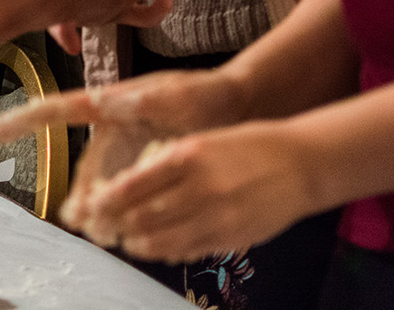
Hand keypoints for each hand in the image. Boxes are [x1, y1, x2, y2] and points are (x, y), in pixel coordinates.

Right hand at [0, 69, 277, 258]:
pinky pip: (122, 194)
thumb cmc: (204, 94)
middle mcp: (111, 129)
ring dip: (96, 210)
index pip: (57, 110)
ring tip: (100, 232)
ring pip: (100, 186)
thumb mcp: (175, 94)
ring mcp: (126, 150)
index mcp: (109, 103)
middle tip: (76, 218)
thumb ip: (143, 100)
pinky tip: (126, 230)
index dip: (22, 120)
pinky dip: (120, 212)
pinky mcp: (142, 167)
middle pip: (82, 166)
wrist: (238, 108)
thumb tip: (104, 99)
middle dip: (76, 194)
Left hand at [75, 120, 323, 263]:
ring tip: (126, 240)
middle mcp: (201, 188)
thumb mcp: (203, 141)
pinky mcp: (231, 237)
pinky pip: (189, 251)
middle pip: (142, 217)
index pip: (134, 185)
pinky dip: (166, 251)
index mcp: (190, 156)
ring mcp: (217, 217)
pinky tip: (156, 247)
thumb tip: (129, 186)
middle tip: (100, 227)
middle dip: (116, 226)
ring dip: (137, 243)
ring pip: (163, 241)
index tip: (90, 206)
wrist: (302, 163)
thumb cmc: (250, 144)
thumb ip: (168, 163)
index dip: (106, 202)